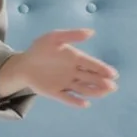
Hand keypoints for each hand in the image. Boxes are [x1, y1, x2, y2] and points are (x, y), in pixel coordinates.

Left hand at [0, 29, 119, 108]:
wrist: (23, 64)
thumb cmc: (40, 49)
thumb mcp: (54, 37)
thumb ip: (72, 35)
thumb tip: (92, 32)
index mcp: (75, 58)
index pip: (92, 64)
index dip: (103, 69)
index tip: (113, 74)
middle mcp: (73, 72)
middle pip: (91, 78)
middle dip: (102, 82)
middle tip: (113, 86)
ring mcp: (65, 83)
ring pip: (83, 89)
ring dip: (94, 91)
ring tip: (105, 92)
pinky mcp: (56, 92)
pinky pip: (67, 98)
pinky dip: (76, 102)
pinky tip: (85, 104)